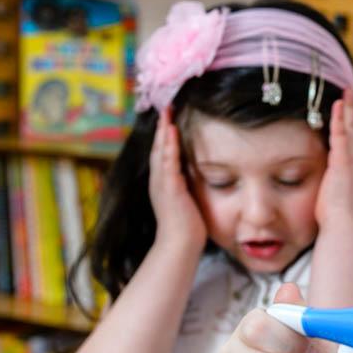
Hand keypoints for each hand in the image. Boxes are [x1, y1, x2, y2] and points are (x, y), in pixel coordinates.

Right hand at [148, 107, 206, 251]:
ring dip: (163, 131)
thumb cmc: (187, 226)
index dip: (165, 135)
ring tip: (167, 113)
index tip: (169, 117)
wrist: (180, 245)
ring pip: (161, 152)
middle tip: (166, 107)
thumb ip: (187, 185)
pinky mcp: (169, 189)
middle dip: (162, 127)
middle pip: (158, 148)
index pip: (163, 154)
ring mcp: (162, 184)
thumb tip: (194, 174)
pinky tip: (170, 132)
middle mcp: (159, 181)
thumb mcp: (186, 199)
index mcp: (163, 183)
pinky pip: (167, 163)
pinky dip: (168, 146)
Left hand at [314, 88, 352, 228]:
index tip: (350, 111)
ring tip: (345, 93)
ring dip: (348, 110)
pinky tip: (338, 106)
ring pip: (352, 129)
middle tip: (350, 94)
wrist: (343, 225)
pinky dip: (340, 119)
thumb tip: (327, 184)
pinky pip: (342, 135)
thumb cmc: (337, 217)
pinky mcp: (344, 162)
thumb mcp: (336, 195)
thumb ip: (334, 183)